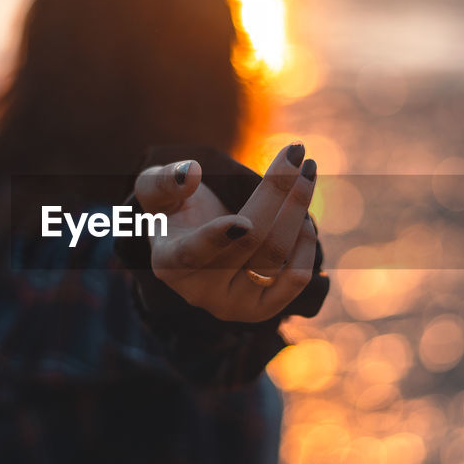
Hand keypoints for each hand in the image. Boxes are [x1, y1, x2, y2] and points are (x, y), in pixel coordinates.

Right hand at [133, 144, 318, 322]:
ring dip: (298, 208)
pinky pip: (296, 278)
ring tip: (306, 173)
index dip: (218, 238)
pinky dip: (305, 242)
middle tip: (297, 153)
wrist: (197, 246)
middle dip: (278, 192)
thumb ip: (165, 180)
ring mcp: (234, 305)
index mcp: (169, 264)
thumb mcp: (156, 190)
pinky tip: (303, 216)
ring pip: (276, 255)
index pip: (194, 253)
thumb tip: (192, 172)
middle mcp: (201, 292)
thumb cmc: (175, 212)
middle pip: (250, 241)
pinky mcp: (264, 310)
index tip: (243, 222)